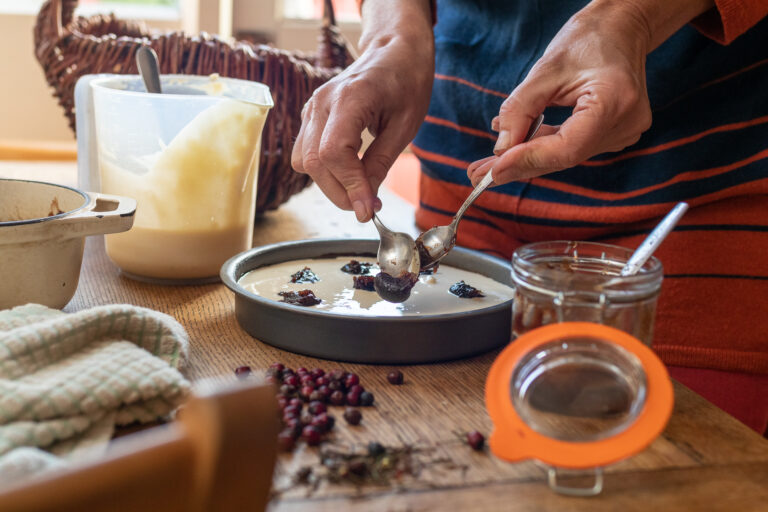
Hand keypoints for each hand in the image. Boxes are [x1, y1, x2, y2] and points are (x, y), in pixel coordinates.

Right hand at [291, 1, 433, 221]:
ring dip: (330, 184)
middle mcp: (323, 102)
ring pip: (304, 161)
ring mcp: (312, 107)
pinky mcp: (311, 115)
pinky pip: (306, 152)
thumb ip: (381, 163)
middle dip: (340, 192)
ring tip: (360, 189)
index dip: (349, 187)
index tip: (367, 209)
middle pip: (314, 162)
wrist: (394, 50)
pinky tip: (350, 171)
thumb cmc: (406, 81)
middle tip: (367, 207)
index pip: (333, 153)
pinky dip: (325, 170)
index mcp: (349, 98)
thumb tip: (366, 201)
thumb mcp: (405, 126)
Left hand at [467, 0, 712, 186]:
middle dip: (519, 165)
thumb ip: (520, 109)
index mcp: (614, 101)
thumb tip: (501, 149)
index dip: (528, 160)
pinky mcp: (614, 134)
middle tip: (478, 175)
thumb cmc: (587, 40)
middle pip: (564, 157)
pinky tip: (512, 148)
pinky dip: (542, 147)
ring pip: (564, 156)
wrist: (620, 30)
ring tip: (485, 166)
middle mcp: (625, 123)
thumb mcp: (545, 69)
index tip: (494, 169)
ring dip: (525, 158)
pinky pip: (571, 147)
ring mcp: (624, 132)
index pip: (567, 147)